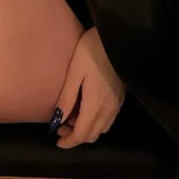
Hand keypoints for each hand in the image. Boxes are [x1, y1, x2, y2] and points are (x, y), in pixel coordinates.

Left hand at [50, 27, 125, 148]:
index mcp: (95, 105)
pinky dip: (96, 121)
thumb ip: (67, 98)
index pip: (82, 135)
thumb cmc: (91, 50)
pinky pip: (108, 120)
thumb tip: (57, 120)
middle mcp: (109, 110)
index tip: (56, 141)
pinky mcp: (121, 97)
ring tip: (72, 116)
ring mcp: (117, 104)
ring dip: (86, 129)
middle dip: (75, 136)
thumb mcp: (74, 72)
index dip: (68, 142)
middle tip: (60, 126)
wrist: (114, 36)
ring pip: (101, 129)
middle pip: (92, 135)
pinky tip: (87, 108)